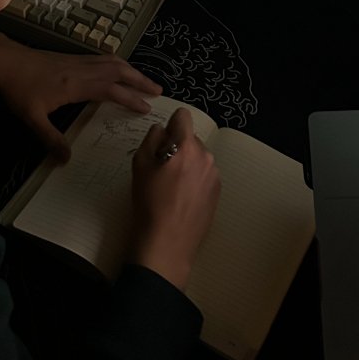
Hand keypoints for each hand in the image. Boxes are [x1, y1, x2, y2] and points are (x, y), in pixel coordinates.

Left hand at [0, 31, 161, 159]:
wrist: (5, 60)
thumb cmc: (19, 89)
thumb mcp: (32, 118)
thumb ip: (51, 139)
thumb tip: (67, 161)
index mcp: (77, 85)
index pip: (112, 90)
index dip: (131, 98)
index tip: (147, 108)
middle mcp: (82, 70)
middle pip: (119, 71)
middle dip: (140, 81)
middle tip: (159, 91)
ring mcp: (78, 60)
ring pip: (112, 62)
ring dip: (131, 70)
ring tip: (145, 80)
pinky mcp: (73, 56)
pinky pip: (102, 57)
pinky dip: (117, 63)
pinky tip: (119, 68)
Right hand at [130, 106, 220, 291]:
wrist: (167, 242)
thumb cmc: (149, 202)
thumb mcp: (140, 164)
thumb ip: (151, 139)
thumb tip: (162, 130)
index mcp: (186, 146)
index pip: (183, 116)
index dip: (170, 125)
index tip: (162, 142)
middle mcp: (206, 156)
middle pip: (190, 139)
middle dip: (178, 147)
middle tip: (162, 169)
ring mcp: (215, 175)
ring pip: (199, 157)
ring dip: (187, 163)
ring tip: (173, 187)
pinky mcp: (218, 192)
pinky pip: (205, 174)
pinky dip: (195, 179)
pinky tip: (183, 199)